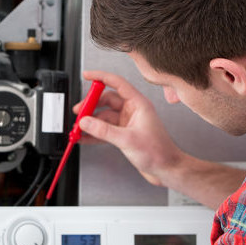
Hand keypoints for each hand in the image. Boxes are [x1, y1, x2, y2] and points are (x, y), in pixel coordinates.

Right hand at [74, 70, 182, 185]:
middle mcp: (133, 111)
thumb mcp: (128, 139)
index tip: (86, 75)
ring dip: (91, 122)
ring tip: (79, 128)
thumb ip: (104, 130)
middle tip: (79, 112)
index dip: (100, 77)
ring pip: (104, 116)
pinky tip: (85, 137)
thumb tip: (86, 122)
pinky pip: (105, 130)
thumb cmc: (158, 152)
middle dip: (91, 105)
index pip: (117, 83)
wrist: (166, 169)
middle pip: (107, 100)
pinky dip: (94, 133)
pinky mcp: (124, 135)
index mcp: (138, 104)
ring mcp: (128, 123)